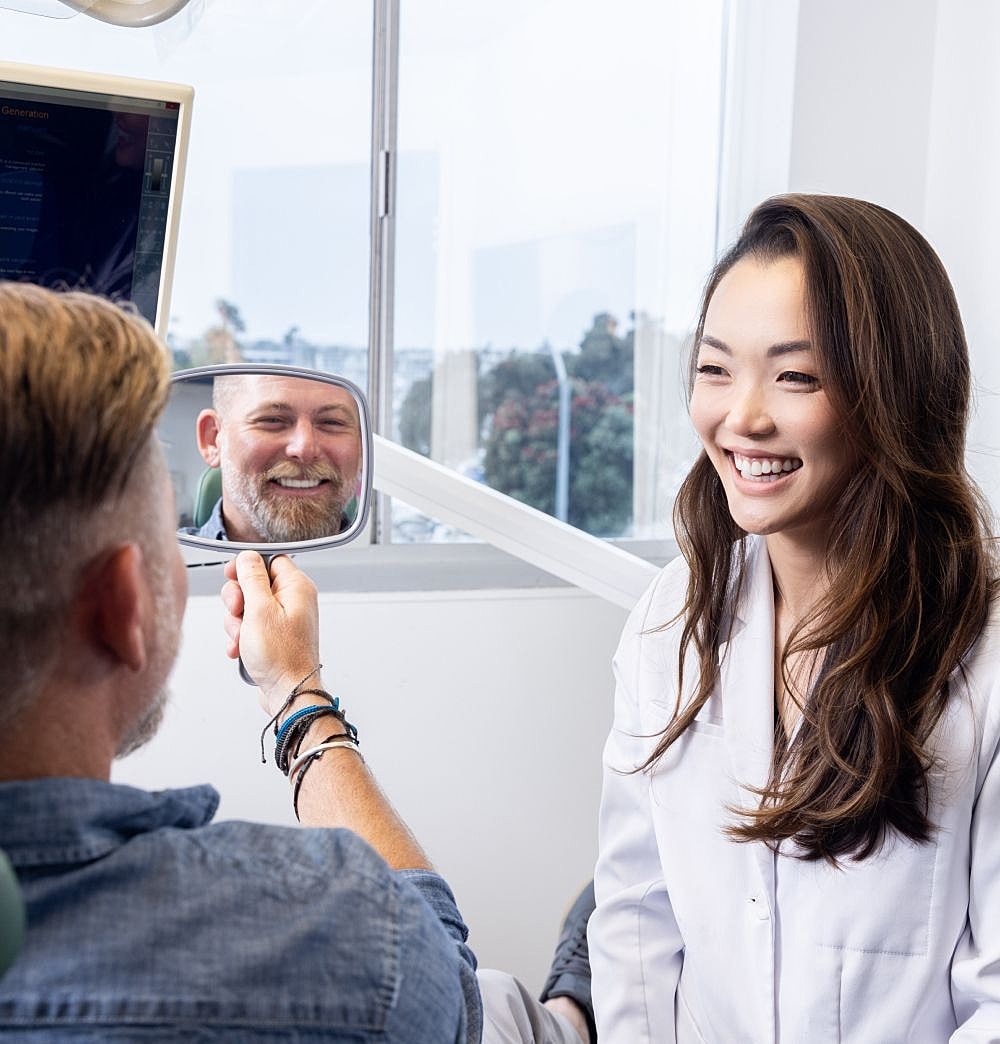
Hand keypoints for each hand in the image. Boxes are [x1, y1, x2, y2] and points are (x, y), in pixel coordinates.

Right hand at [222, 552, 320, 713]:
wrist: (289, 693)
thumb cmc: (281, 656)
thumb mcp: (260, 610)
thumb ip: (251, 578)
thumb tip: (247, 556)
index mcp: (296, 587)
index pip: (269, 560)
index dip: (247, 566)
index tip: (232, 576)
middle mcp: (293, 601)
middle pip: (254, 584)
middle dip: (237, 600)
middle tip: (238, 613)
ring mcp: (283, 620)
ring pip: (247, 608)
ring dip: (236, 623)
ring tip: (241, 639)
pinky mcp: (274, 637)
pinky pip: (250, 627)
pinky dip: (241, 637)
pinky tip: (240, 649)